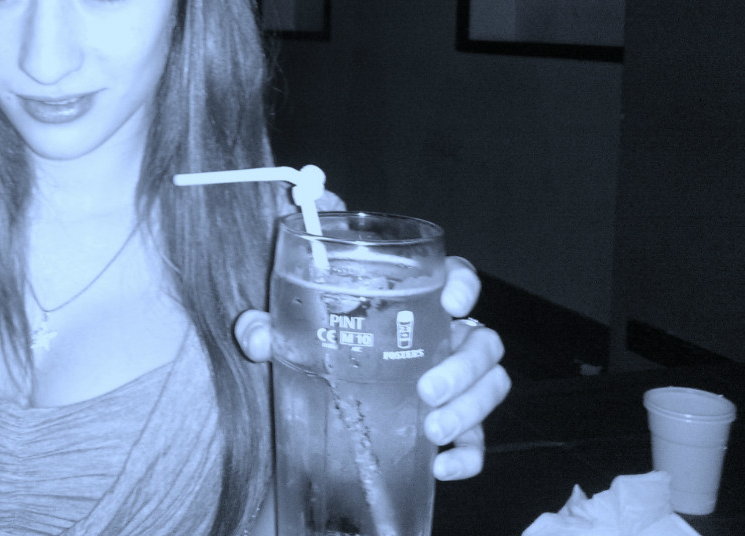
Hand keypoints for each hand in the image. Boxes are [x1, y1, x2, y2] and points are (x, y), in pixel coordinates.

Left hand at [233, 255, 510, 481]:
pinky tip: (440, 466)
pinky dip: (467, 455)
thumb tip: (254, 336)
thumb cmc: (318, 346)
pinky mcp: (453, 424)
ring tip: (431, 428)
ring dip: (469, 408)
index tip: (452, 300)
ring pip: (491, 386)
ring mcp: (454, 382)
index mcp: (415, 301)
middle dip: (464, 367)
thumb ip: (268, 327)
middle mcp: (444, 338)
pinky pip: (477, 441)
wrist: (319, 402)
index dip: (463, 284)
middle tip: (427, 389)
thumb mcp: (290, 332)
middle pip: (483, 341)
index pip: (457, 278)